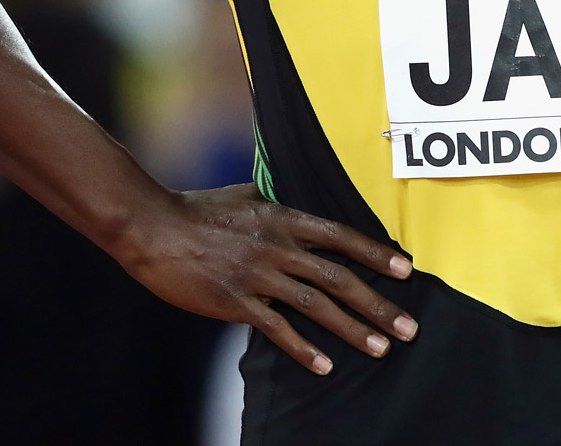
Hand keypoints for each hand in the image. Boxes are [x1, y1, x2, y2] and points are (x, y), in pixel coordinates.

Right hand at [116, 183, 417, 373]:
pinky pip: (277, 328)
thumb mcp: (246, 195)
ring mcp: (258, 276)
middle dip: (378, 304)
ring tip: (379, 348)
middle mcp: (279, 247)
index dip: (376, 254)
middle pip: (339, 278)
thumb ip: (276, 202)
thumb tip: (293, 200)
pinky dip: (303, 348)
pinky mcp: (236, 302)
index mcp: (284, 219)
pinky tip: (324, 365)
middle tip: (407, 327)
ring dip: (351, 330)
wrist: (153, 227)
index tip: (406, 270)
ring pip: (316, 306)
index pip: (341, 237)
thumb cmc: (198, 208)